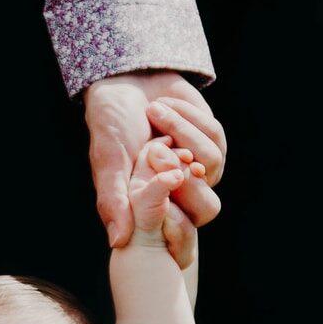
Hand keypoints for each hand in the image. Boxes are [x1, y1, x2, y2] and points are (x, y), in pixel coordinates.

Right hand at [84, 71, 225, 267]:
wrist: (126, 81)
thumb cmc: (112, 125)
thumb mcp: (108, 163)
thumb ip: (113, 201)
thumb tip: (118, 242)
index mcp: (155, 208)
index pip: (183, 232)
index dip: (174, 212)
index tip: (149, 170)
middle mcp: (182, 194)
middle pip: (208, 207)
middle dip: (179, 171)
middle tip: (152, 147)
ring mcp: (201, 168)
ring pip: (210, 163)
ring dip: (180, 132)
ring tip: (153, 112)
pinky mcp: (213, 139)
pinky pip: (213, 135)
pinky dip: (186, 116)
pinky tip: (164, 106)